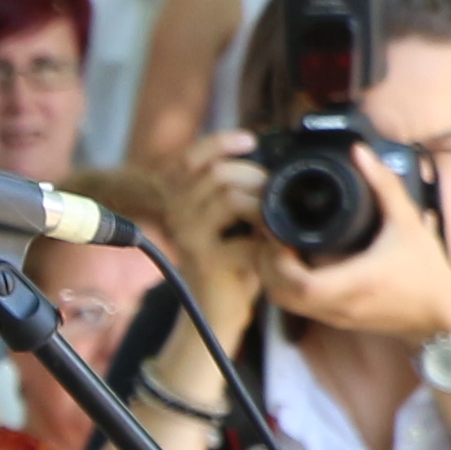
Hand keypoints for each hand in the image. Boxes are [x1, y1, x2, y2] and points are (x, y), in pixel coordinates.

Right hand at [147, 139, 270, 348]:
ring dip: (262, 202)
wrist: (221, 309)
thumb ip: (235, 188)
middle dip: (255, 177)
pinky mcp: (205, 259)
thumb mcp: (233, 218)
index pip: (188, 159)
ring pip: (227, 195)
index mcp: (178, 200)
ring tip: (274, 219)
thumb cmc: (234, 260)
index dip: (218, 143)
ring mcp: (188, 237)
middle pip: (215, 173)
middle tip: (274, 195)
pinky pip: (242, 232)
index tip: (250, 140)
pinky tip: (273, 240)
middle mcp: (175, 215)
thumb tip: (266, 157)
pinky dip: (267, 230)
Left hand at [262, 141, 450, 343]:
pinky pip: (298, 307)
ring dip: (273, 276)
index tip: (277, 230)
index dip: (276, 256)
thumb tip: (360, 153)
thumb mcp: (408, 222)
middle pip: (277, 292)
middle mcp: (337, 305)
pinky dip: (287, 287)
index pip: (294, 280)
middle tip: (271, 234)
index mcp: (352, 283)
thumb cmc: (429, 271)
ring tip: (279, 245)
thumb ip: (384, 185)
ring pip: (284, 303)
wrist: (444, 315)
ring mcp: (334, 316)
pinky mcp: (337, 320)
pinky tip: (294, 263)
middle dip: (266, 263)